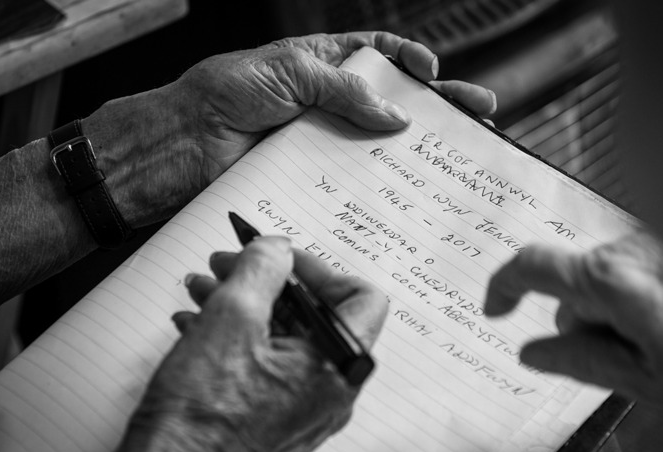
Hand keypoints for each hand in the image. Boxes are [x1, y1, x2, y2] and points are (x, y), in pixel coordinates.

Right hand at [65, 238, 386, 451]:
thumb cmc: (202, 412)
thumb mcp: (232, 315)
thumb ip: (263, 267)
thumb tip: (277, 250)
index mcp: (340, 366)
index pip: (360, 297)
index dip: (317, 268)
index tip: (279, 257)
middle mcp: (332, 393)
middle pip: (315, 317)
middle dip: (267, 283)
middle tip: (230, 264)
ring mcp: (304, 411)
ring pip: (285, 340)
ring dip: (245, 306)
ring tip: (204, 289)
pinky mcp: (275, 420)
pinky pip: (269, 366)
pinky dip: (239, 338)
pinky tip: (198, 323)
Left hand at [172, 31, 496, 179]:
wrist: (183, 147)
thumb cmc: (224, 95)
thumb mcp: (290, 73)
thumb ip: (345, 90)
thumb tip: (398, 116)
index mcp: (320, 64)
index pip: (376, 55)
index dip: (409, 61)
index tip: (434, 73)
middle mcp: (326, 102)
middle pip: (392, 100)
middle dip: (436, 104)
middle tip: (479, 110)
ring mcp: (322, 140)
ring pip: (379, 143)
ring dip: (417, 147)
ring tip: (459, 151)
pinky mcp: (313, 176)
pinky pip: (354, 177)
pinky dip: (381, 181)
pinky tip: (409, 185)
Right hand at [484, 232, 662, 417]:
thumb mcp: (639, 379)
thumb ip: (576, 360)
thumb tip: (531, 352)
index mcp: (609, 281)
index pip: (531, 267)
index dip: (503, 287)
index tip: (496, 311)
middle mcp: (626, 249)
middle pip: (575, 282)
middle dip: (584, 318)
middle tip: (625, 355)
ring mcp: (653, 240)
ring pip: (607, 276)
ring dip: (616, 305)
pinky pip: (636, 266)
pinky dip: (641, 292)